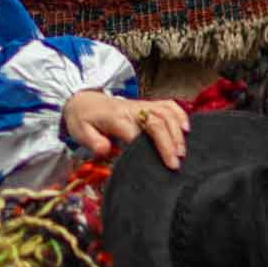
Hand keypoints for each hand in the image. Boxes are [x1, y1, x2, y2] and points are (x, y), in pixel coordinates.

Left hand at [63, 90, 188, 170]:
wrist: (82, 99)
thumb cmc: (83, 119)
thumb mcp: (80, 132)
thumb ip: (92, 142)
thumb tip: (105, 150)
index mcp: (116, 118)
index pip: (137, 133)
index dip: (148, 149)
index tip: (158, 166)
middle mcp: (132, 109)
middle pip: (157, 122)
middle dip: (169, 143)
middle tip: (175, 164)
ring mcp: (142, 105)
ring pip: (166, 112)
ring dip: (177, 131)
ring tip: (182, 152)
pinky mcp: (147, 104)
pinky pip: (168, 105)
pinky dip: (180, 115)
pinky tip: (187, 129)